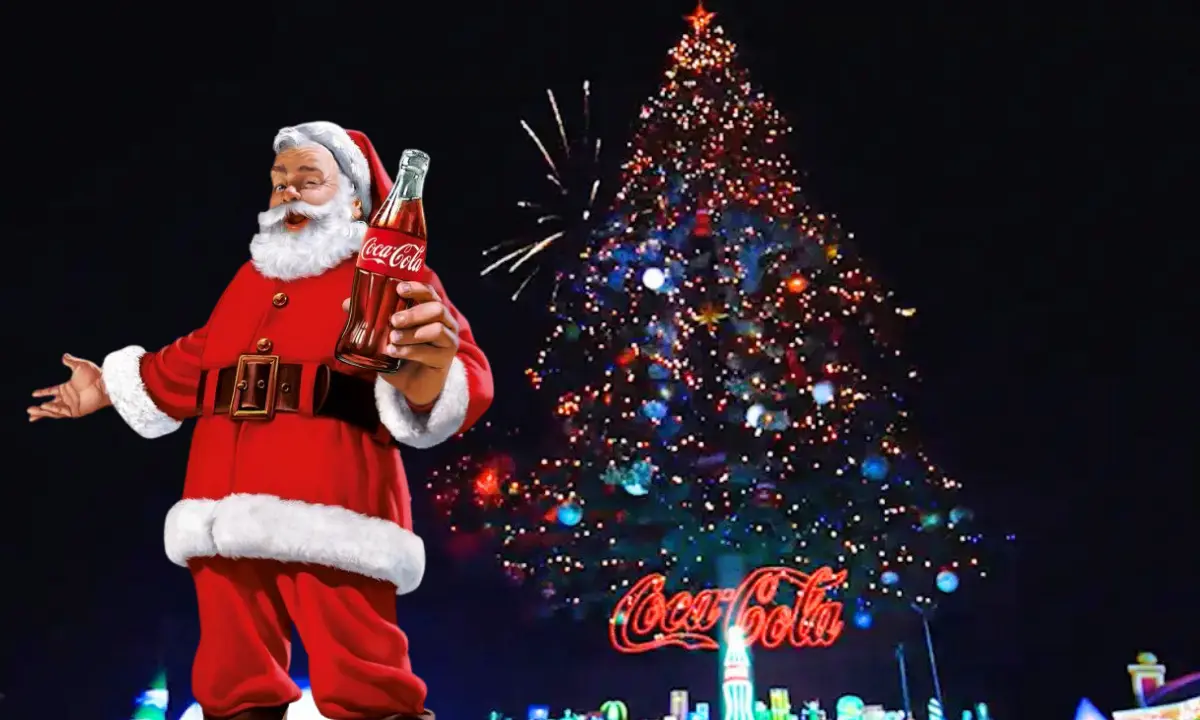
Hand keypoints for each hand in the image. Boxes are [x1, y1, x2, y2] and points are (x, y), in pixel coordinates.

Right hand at [28, 353, 110, 421]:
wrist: (105, 384)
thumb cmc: (95, 375)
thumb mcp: (80, 366)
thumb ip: (71, 362)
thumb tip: (64, 356)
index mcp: (68, 388)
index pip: (52, 391)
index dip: (43, 393)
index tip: (33, 394)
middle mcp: (69, 398)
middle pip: (51, 405)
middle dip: (40, 409)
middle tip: (29, 411)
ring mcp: (72, 405)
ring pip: (54, 411)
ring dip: (43, 412)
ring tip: (31, 412)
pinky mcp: (77, 411)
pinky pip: (61, 412)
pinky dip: (52, 411)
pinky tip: (44, 407)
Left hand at [342, 281, 459, 405]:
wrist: (412, 385)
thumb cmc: (401, 354)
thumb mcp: (384, 335)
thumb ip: (370, 319)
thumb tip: (346, 303)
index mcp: (431, 310)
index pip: (429, 292)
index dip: (416, 288)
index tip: (399, 289)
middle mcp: (445, 322)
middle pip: (436, 308)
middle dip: (413, 313)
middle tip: (393, 320)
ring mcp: (449, 340)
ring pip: (436, 329)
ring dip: (411, 333)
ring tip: (392, 339)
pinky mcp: (446, 359)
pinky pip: (430, 351)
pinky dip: (409, 351)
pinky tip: (393, 352)